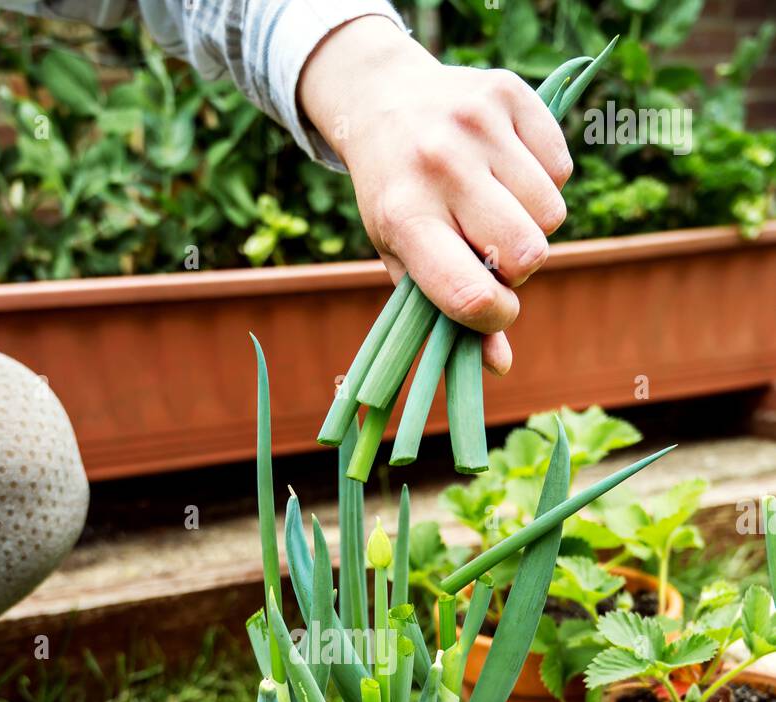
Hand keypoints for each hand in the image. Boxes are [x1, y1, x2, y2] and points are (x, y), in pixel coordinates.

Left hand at [299, 18, 571, 374]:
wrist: (382, 101)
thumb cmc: (397, 198)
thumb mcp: (404, 259)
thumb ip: (448, 317)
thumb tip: (500, 367)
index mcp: (405, 219)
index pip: (471, 295)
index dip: (496, 317)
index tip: (493, 309)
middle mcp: (440, 166)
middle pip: (528, 254)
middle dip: (519, 268)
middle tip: (490, 250)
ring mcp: (475, 124)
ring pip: (552, 214)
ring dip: (533, 224)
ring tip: (496, 207)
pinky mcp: (508, 93)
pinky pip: (560, 168)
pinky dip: (543, 180)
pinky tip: (507, 170)